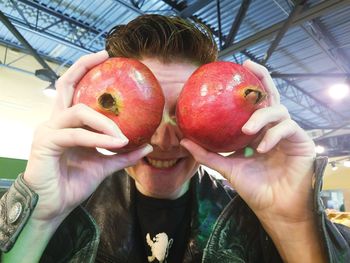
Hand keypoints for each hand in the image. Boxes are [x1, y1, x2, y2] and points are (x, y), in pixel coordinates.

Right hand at [24, 51, 152, 221]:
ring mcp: (47, 130)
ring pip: (78, 111)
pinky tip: (114, 143)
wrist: (54, 206)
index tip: (106, 58)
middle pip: (65, 84)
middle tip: (105, 58)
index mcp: (66, 123)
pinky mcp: (45, 143)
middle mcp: (54, 121)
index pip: (73, 90)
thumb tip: (148, 146)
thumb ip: (123, 155)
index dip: (85, 70)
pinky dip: (97, 138)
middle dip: (83, 66)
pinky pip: (76, 135)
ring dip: (104, 122)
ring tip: (123, 136)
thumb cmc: (73, 182)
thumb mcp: (104, 165)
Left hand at [181, 60, 315, 223]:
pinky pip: (288, 128)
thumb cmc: (254, 186)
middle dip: (263, 77)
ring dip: (262, 117)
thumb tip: (184, 141)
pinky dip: (273, 135)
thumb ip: (207, 154)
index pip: (254, 102)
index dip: (249, 83)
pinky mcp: (301, 141)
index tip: (236, 68)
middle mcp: (273, 127)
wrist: (274, 207)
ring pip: (279, 110)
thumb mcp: (227, 167)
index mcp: (258, 130)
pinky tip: (261, 148)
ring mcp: (288, 133)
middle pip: (271, 94)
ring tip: (247, 130)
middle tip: (250, 66)